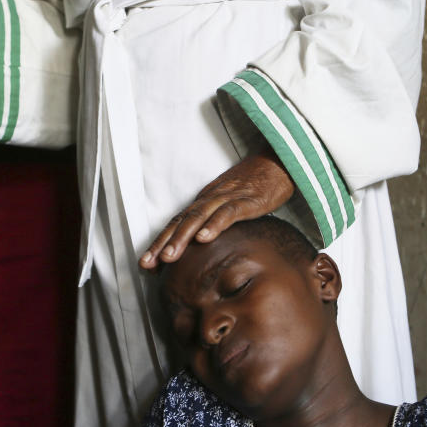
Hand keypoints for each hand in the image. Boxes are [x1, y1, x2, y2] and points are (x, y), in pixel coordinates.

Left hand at [140, 150, 294, 269]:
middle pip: (181, 222)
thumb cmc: (256, 185)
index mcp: (205, 201)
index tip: (147, 264)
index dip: (160, 242)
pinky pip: (228, 213)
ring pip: (199, 218)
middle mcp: (211, 198)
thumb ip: (216, 221)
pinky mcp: (248, 200)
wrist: (279, 161)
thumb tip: (204, 247)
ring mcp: (228, 197)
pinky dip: (214, 225)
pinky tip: (204, 239)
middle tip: (147, 264)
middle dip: (163, 244)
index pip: (177, 223)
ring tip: (168, 257)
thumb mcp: (231, 203)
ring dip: (181, 238)